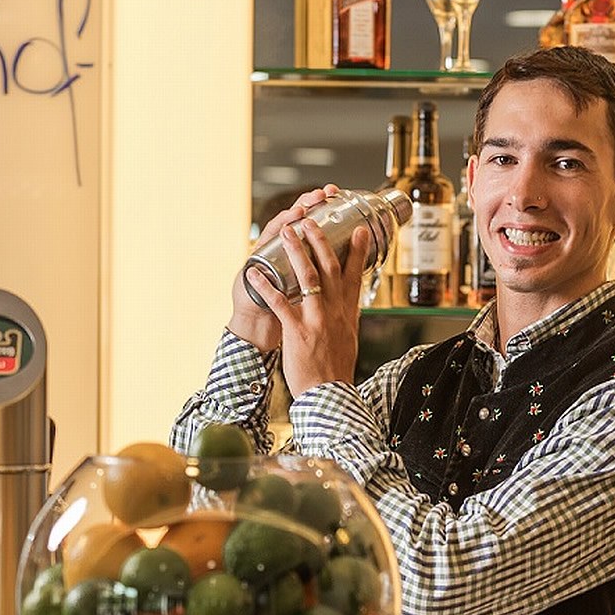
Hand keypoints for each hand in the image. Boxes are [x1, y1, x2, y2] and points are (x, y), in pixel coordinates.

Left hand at [242, 200, 371, 396]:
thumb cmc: (336, 371)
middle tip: (312, 219)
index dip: (359, 251)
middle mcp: (334, 312)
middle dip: (321, 240)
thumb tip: (349, 307)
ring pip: (308, 277)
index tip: (360, 229)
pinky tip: (254, 272)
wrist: (329, 395)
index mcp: (348, 313)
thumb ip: (346, 319)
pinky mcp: (297, 331)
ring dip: (296, 251)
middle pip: (331, 267)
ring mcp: (316, 320)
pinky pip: (279, 302)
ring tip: (286, 231)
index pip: (355, 275)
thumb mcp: (349, 340)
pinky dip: (266, 286)